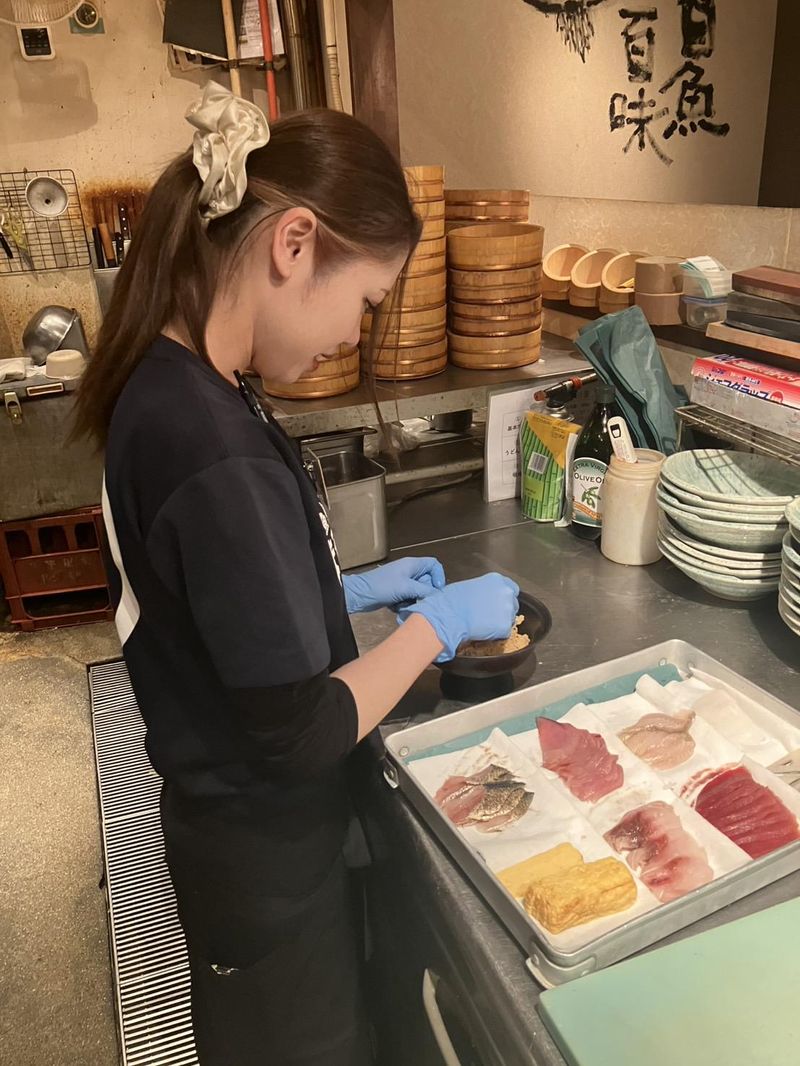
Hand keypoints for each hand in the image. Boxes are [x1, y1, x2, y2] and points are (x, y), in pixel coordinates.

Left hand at [343, 556, 445, 613]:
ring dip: (412, 600)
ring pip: (418, 593)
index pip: (433, 565)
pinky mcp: (397, 592)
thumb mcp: (406, 588)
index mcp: (412, 564)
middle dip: (423, 593)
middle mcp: (409, 572)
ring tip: (403, 604)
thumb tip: (438, 595)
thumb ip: (425, 591)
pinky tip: (395, 606)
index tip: (437, 589)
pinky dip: (404, 604)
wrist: (360, 595)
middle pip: (427, 581)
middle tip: (418, 600)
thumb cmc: (382, 586)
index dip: (439, 576)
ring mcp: (402, 582)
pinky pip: (408, 599)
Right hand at [396, 572, 519, 661]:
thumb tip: (483, 596)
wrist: (448, 616)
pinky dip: (497, 634)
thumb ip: (483, 590)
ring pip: (510, 619)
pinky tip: (484, 632)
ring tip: (484, 624)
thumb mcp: (469, 586)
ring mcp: (507, 609)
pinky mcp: (505, 626)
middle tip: (489, 616)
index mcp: (496, 580)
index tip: (498, 603)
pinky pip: (505, 633)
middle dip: (503, 610)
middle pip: (512, 603)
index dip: (504, 597)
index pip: (511, 588)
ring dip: (501, 622)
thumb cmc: (451, 600)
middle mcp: (506, 592)